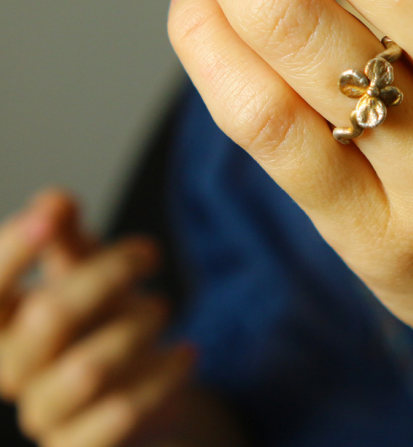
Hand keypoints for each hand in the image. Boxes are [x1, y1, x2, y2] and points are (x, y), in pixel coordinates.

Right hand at [0, 189, 194, 446]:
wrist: (133, 387)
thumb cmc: (98, 318)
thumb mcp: (82, 270)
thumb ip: (65, 236)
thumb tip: (55, 198)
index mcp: (1, 323)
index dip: (13, 250)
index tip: (52, 213)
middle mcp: (12, 369)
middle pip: (50, 315)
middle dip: (107, 273)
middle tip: (150, 252)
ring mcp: (46, 412)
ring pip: (88, 367)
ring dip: (137, 326)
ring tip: (163, 306)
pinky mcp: (83, 446)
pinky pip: (121, 416)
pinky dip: (162, 377)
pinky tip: (186, 353)